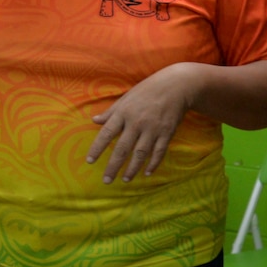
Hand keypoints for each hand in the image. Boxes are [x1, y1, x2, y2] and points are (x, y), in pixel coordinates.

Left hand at [88, 63, 201, 182]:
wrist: (176, 86)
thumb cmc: (146, 91)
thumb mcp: (125, 99)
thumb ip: (110, 112)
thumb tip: (93, 120)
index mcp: (123, 113)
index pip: (106, 133)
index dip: (97, 148)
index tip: (89, 161)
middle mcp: (136, 122)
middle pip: (122, 148)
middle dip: (113, 166)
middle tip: (106, 180)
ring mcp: (153, 128)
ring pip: (140, 153)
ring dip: (132, 168)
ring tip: (125, 179)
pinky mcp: (167, 132)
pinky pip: (159, 152)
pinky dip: (153, 163)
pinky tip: (146, 173)